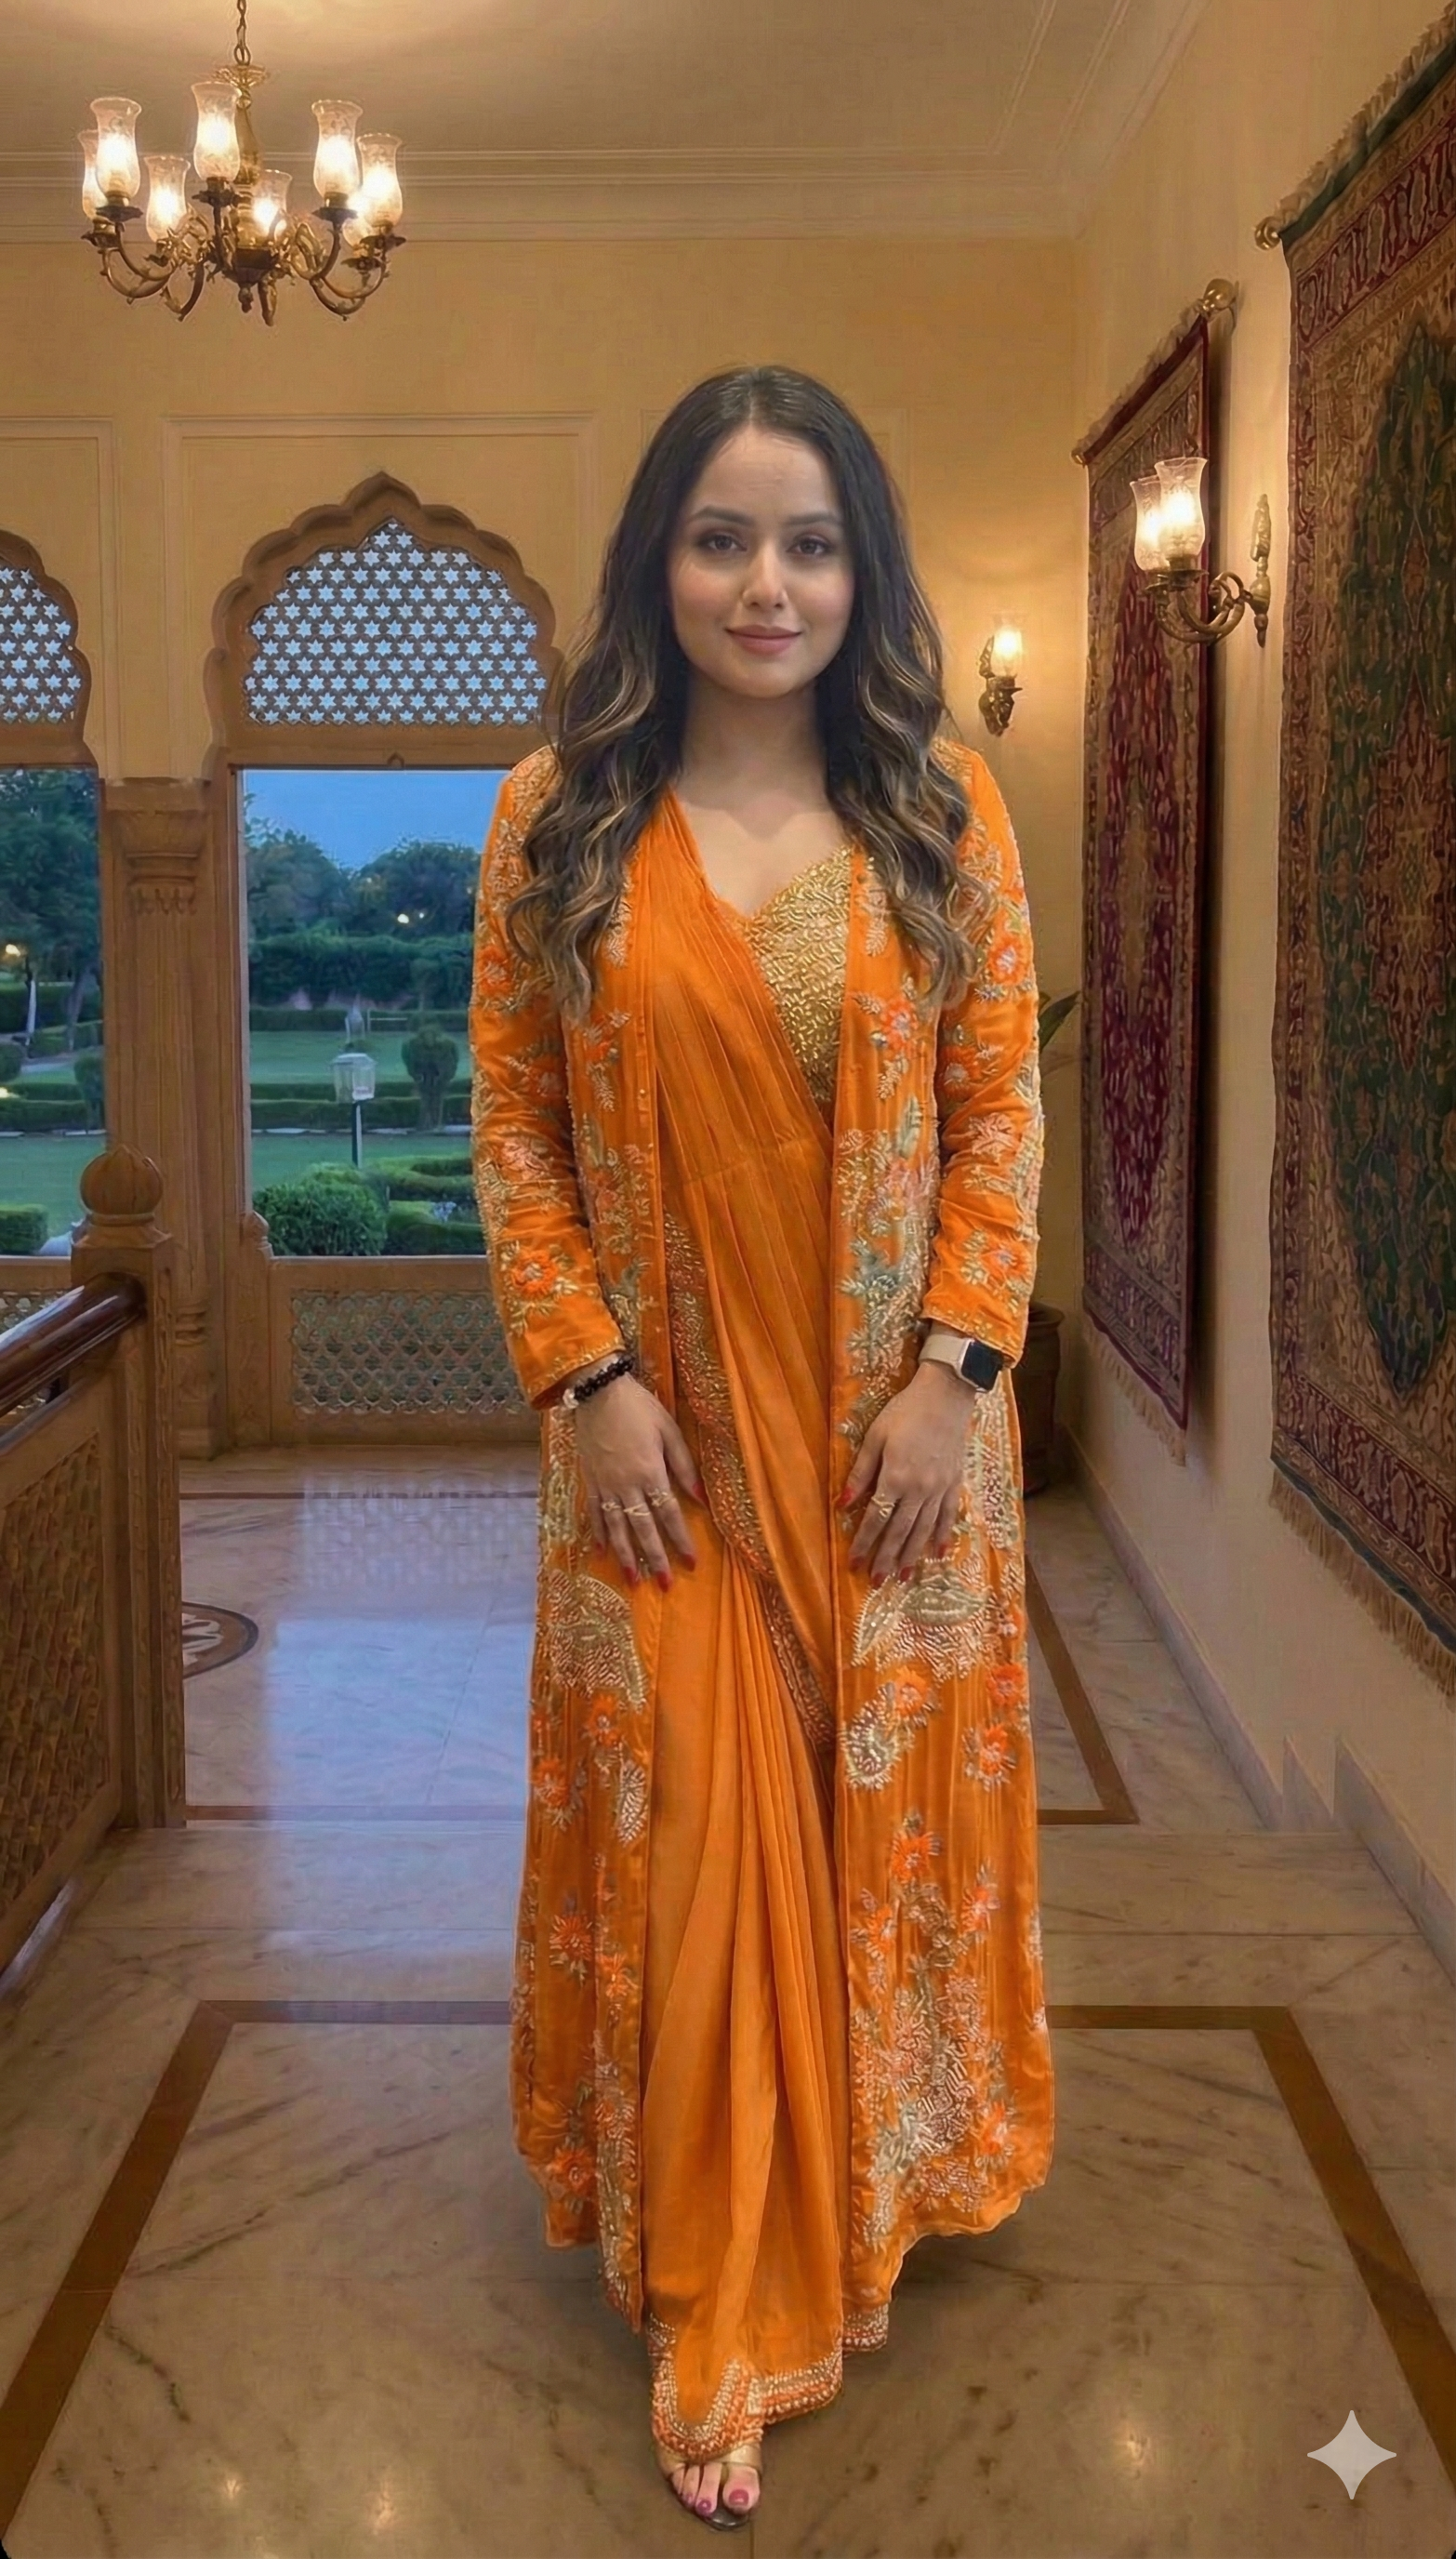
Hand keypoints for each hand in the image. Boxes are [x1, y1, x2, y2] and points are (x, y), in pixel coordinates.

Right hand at [571, 1370, 699, 1588]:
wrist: (597, 1391)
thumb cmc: (639, 1407)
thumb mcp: (669, 1430)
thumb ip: (684, 1465)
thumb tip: (701, 1498)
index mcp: (650, 1472)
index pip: (669, 1514)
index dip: (681, 1540)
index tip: (691, 1563)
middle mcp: (626, 1485)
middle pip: (643, 1528)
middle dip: (655, 1558)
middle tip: (665, 1584)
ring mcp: (605, 1485)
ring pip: (617, 1528)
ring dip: (626, 1555)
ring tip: (633, 1580)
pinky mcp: (590, 1480)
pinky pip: (594, 1513)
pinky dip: (599, 1534)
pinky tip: (602, 1552)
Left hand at [840, 1360, 980, 1580]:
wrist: (946, 1396)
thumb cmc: (904, 1413)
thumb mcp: (875, 1438)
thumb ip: (860, 1473)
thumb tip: (842, 1504)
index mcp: (896, 1478)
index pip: (876, 1519)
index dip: (864, 1543)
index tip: (854, 1563)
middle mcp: (919, 1490)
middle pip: (900, 1531)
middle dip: (886, 1558)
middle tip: (876, 1581)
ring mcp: (940, 1489)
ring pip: (924, 1530)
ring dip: (912, 1555)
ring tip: (902, 1577)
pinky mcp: (955, 1483)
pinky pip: (948, 1516)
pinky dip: (942, 1536)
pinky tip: (938, 1553)